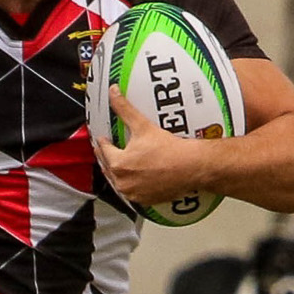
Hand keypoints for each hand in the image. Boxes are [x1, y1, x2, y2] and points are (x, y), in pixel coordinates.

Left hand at [93, 85, 210, 207]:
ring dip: (116, 173)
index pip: (104, 150)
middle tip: (105, 150)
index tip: (103, 138)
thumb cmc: (169, 150)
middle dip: (106, 157)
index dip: (103, 142)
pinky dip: (130, 185)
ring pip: (118, 182)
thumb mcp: (143, 125)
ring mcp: (133, 194)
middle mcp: (122, 182)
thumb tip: (114, 92)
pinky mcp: (144, 200)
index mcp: (118, 164)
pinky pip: (131, 192)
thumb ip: (125, 109)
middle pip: (108, 167)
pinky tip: (133, 179)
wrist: (190, 167)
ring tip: (117, 164)